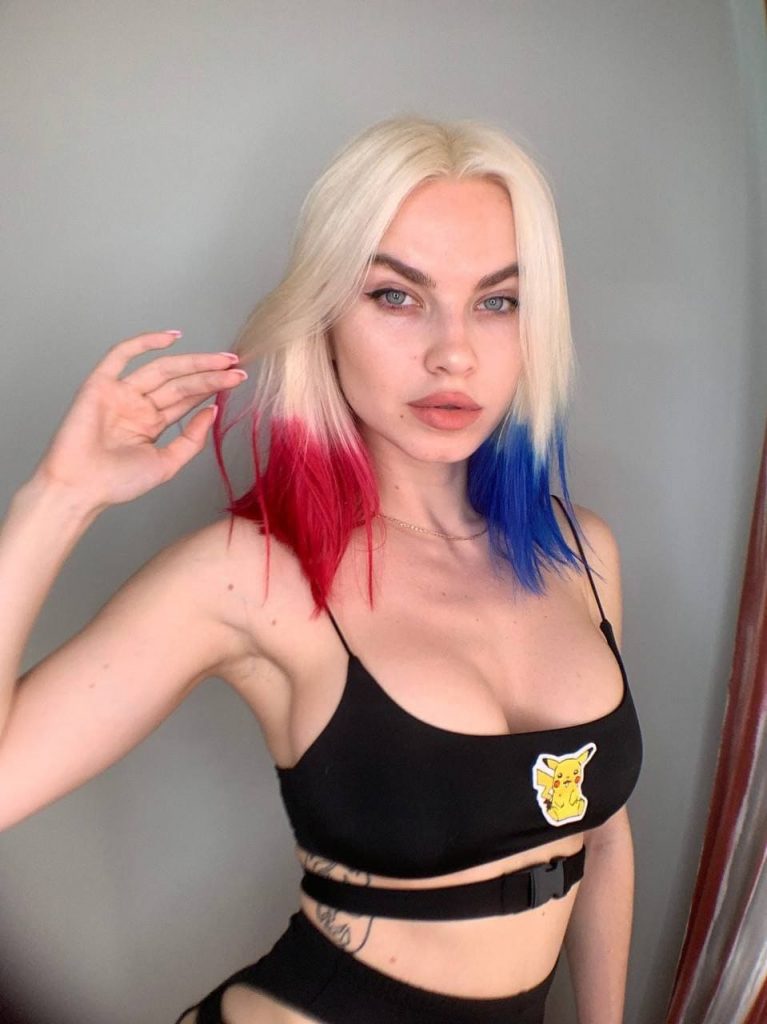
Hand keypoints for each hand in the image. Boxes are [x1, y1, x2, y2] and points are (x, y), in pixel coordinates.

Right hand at [33, 330, 246, 510]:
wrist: (81, 488)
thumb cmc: (117, 483)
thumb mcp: (167, 464)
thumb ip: (191, 439)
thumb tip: (212, 411)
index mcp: (151, 423)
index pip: (186, 399)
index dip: (211, 388)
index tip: (237, 380)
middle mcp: (137, 405)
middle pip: (179, 383)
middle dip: (209, 374)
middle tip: (236, 367)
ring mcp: (120, 394)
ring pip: (161, 369)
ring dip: (192, 362)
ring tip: (222, 360)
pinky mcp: (100, 385)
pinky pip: (121, 356)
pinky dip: (144, 343)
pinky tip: (173, 337)